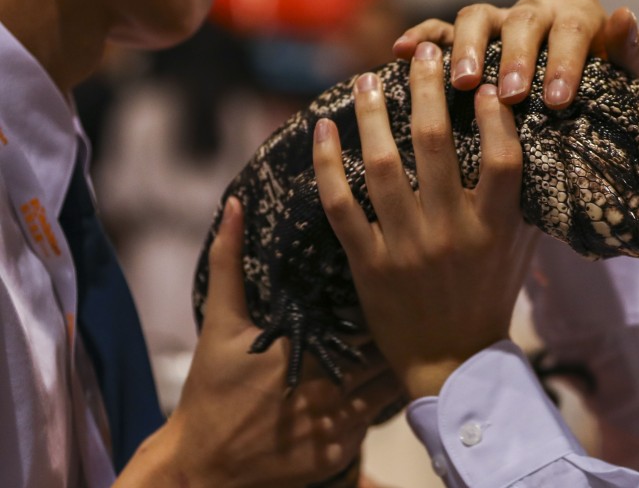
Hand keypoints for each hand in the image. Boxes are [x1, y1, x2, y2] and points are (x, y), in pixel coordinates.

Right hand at [116, 197, 402, 487]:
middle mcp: (327, 388)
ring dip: (392, 370)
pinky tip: (377, 388)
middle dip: (395, 336)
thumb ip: (229, 261)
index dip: (383, 305)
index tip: (389, 289)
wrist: (201, 464)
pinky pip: (375, 423)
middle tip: (406, 317)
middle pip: (384, 354)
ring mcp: (335, 425)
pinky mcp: (338, 453)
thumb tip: (236, 206)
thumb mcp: (219, 323)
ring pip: (388, 388)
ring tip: (402, 349)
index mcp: (305, 350)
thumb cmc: (211, 390)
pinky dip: (379, 405)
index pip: (368, 321)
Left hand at [313, 41, 539, 398]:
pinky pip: (341, 205)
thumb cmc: (489, 298)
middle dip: (428, 88)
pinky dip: (328, 164)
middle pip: (438, 144)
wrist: (451, 364)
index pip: (504, 157)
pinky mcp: (367, 263)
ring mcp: (406, 247)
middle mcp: (452, 232)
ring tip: (366, 81)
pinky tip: (323, 129)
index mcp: (495, 228)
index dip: (494, 113)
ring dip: (373, 115)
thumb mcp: (520, 251)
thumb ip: (521, 200)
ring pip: (384, 166)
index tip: (483, 80)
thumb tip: (521, 138)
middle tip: (423, 52)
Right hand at [393, 0, 638, 108]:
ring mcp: (499, 23)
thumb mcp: (629, 90)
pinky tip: (401, 50)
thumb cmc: (607, 105)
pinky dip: (421, 35)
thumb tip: (624, 15)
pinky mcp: (467, 39)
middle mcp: (537, 11)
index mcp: (578, 16)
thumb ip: (633, 58)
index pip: (573, 27)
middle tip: (512, 95)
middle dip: (517, 57)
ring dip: (469, 47)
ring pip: (478, 17)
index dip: (565, 60)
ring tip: (463, 82)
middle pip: (523, 20)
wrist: (578, 123)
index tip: (558, 100)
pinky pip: (440, 29)